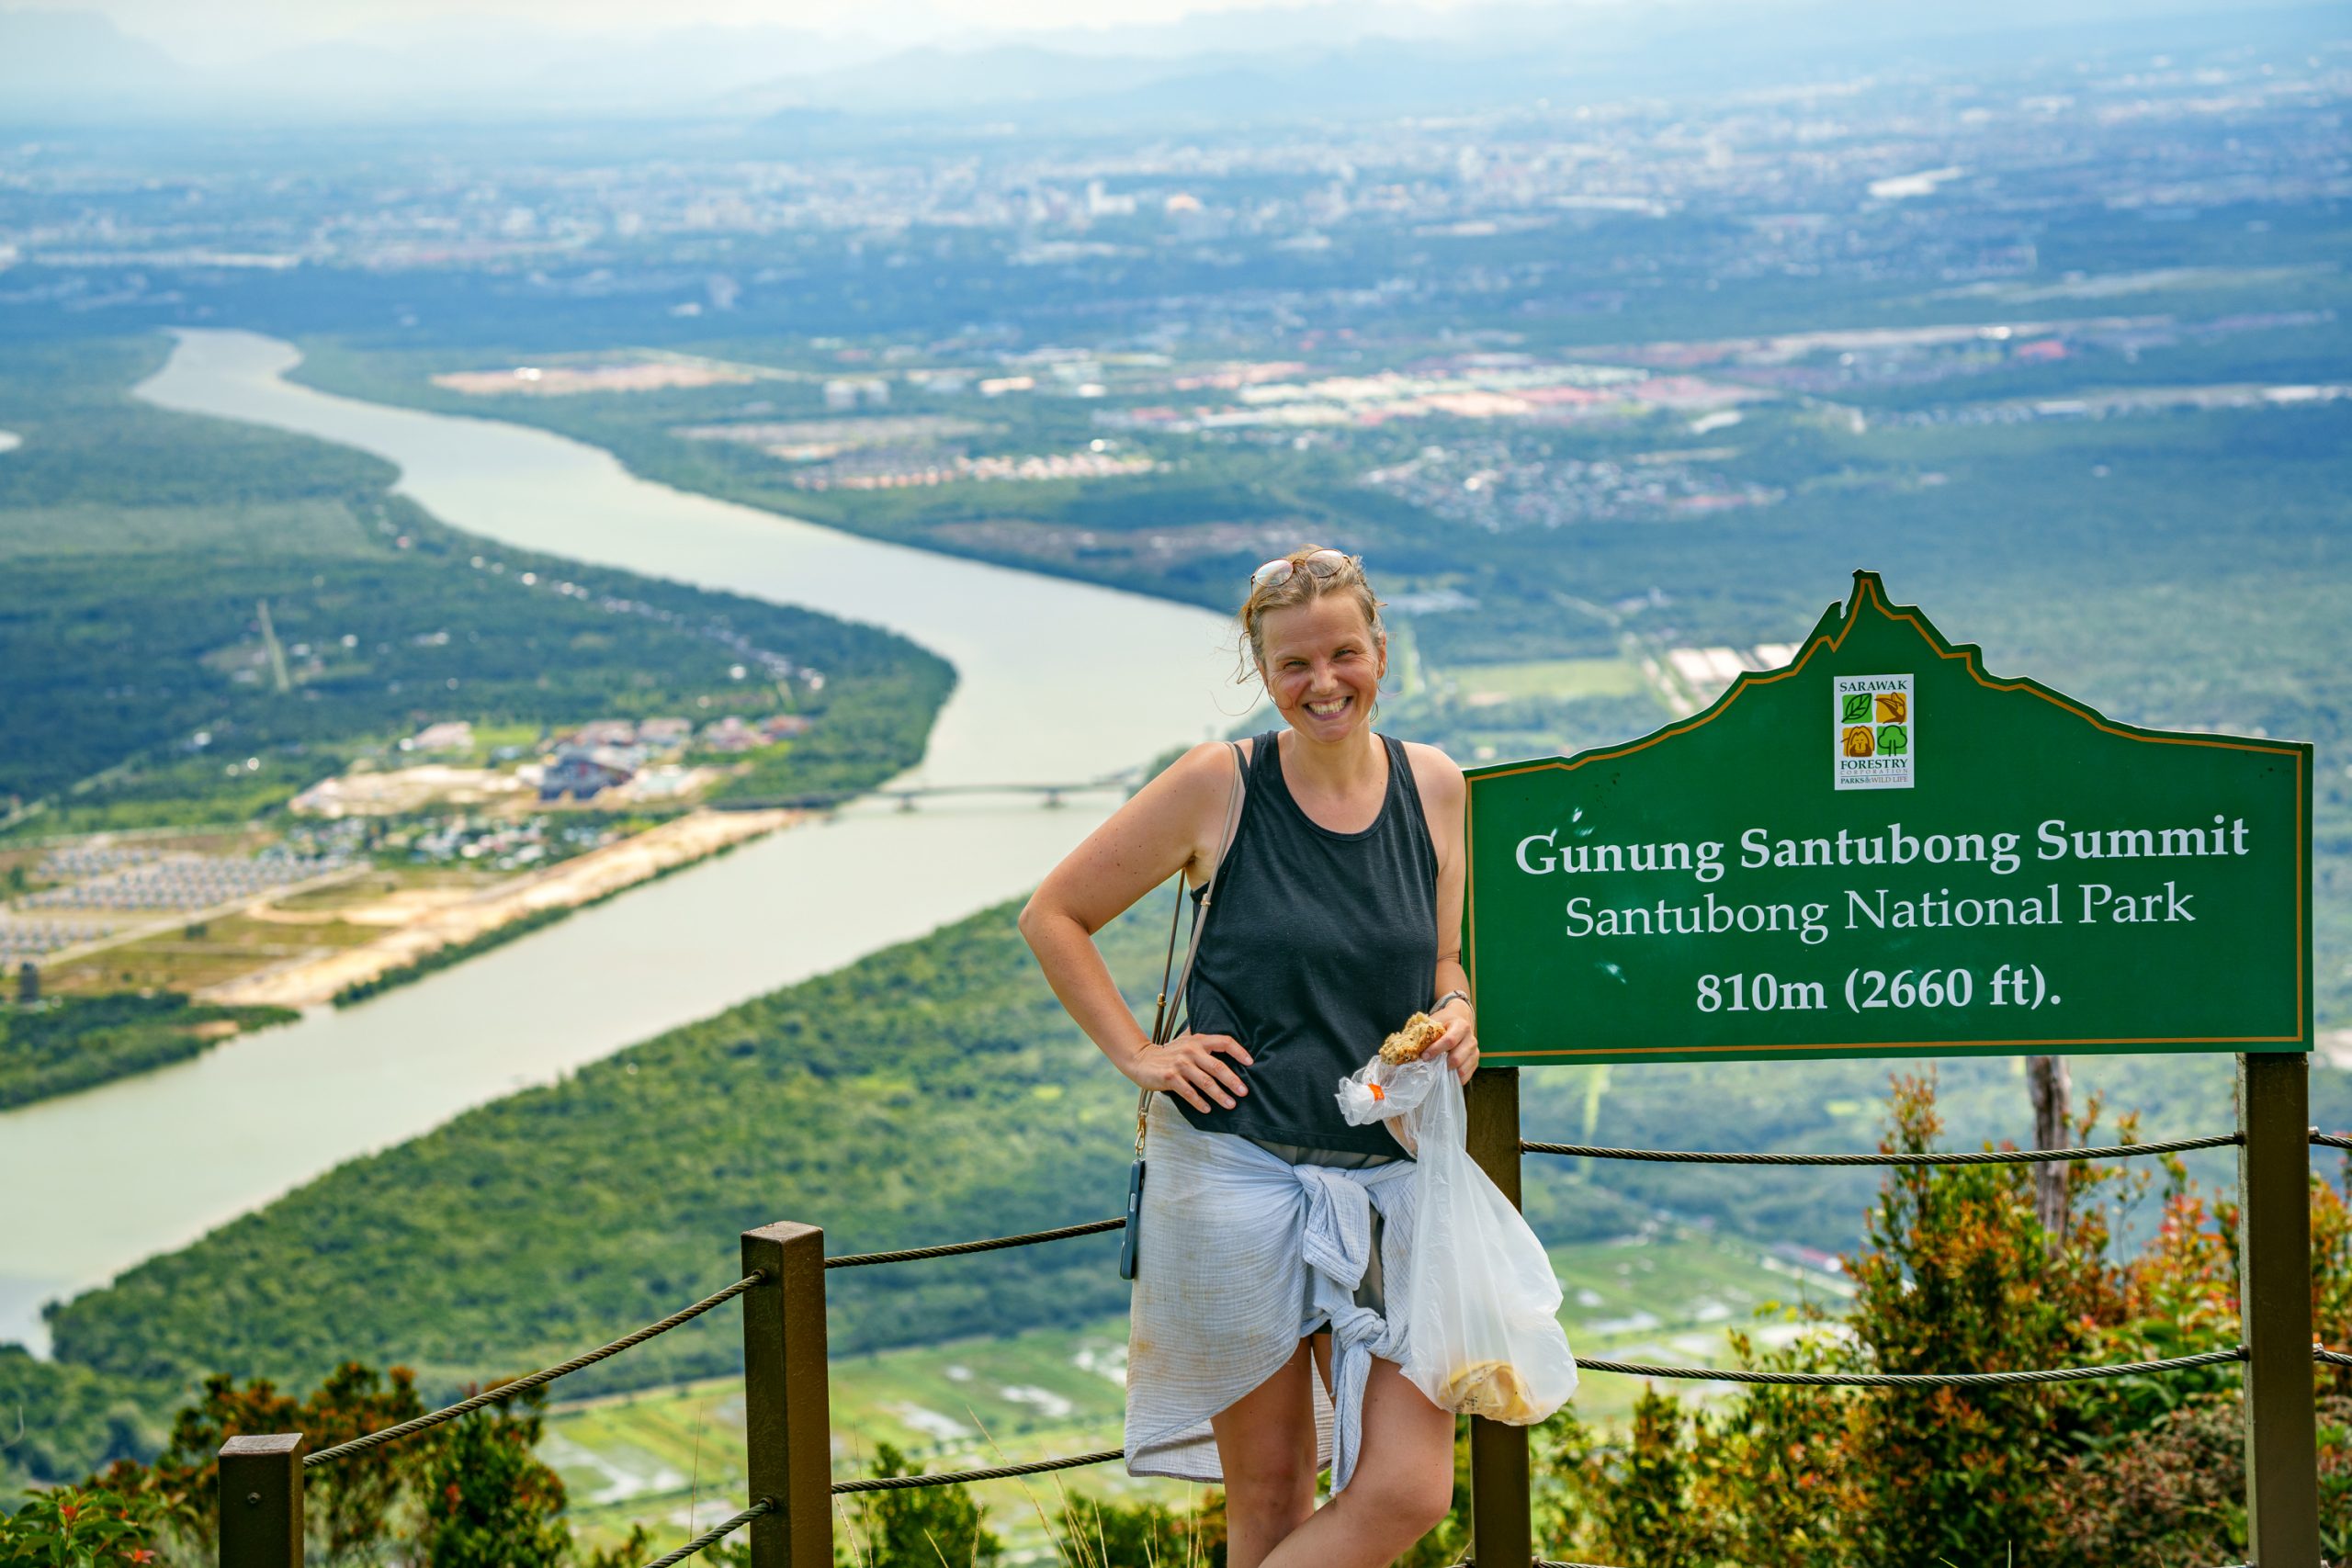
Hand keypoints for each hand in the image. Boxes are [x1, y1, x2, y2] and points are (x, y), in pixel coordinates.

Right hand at [1134, 1030, 1253, 1113]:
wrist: (1141, 1060)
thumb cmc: (1169, 1052)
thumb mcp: (1185, 1040)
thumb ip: (1203, 1040)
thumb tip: (1226, 1041)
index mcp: (1198, 1041)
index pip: (1224, 1042)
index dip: (1239, 1051)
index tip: (1250, 1063)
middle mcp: (1190, 1051)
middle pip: (1217, 1066)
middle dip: (1233, 1081)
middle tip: (1244, 1092)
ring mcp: (1180, 1064)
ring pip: (1205, 1082)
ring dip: (1219, 1095)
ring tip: (1231, 1104)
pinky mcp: (1169, 1078)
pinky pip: (1188, 1092)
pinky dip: (1199, 1102)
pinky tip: (1208, 1109)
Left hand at [1430, 1001, 1478, 1084]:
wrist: (1459, 1018)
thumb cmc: (1444, 1022)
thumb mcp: (1435, 1021)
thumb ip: (1425, 1032)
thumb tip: (1411, 1049)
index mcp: (1462, 1026)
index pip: (1450, 1041)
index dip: (1436, 1050)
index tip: (1424, 1056)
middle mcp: (1471, 1039)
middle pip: (1457, 1058)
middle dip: (1441, 1065)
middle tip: (1429, 1066)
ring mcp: (1475, 1051)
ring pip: (1463, 1069)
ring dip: (1448, 1073)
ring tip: (1437, 1071)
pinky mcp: (1475, 1061)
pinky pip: (1467, 1075)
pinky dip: (1455, 1078)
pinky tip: (1445, 1076)